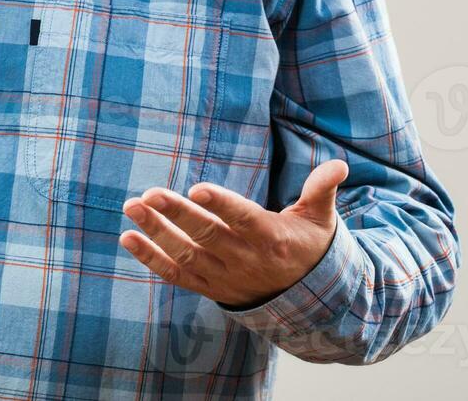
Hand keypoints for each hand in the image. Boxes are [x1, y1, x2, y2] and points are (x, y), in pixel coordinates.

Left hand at [119, 159, 348, 308]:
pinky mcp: (209, 287)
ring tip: (132, 208)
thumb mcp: (320, 220)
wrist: (305, 302)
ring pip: (185, 254)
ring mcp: (224, 276)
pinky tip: (128, 238)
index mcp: (270, 237)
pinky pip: (175, 274)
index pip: (243, 219)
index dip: (221, 205)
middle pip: (206, 236)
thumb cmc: (307, 247)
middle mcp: (244, 259)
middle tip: (149, 194)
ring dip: (155, 233)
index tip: (197, 188)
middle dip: (176, 214)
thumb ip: (321, 190)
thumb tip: (339, 164)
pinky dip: (150, 258)